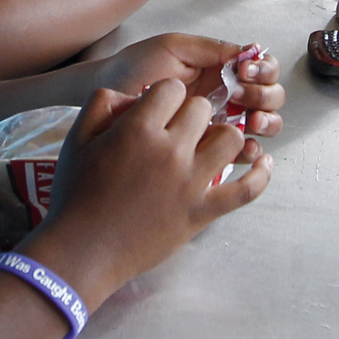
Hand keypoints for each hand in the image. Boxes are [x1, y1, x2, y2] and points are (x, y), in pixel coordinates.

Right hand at [28, 77, 272, 301]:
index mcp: (138, 129)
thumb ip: (101, 104)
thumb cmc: (75, 195)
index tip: (160, 110)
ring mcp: (191, 182)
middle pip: (202, 109)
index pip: (172, 89)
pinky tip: (263, 163)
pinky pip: (246, 190)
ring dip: (222, 136)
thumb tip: (130, 95)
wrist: (83, 250)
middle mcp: (170, 151)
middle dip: (191, 113)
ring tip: (208, 144)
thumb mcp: (76, 140)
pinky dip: (260, 175)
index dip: (166, 96)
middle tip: (178, 130)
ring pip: (231, 138)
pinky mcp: (203, 212)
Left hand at [91, 35, 284, 137]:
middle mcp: (227, 95)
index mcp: (222, 69)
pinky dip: (252, 151)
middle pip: (271, 97)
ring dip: (266, 121)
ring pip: (264, 124)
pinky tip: (245, 147)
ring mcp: (221, 123)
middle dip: (265, 96)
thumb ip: (211, 48)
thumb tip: (249, 53)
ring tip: (249, 121)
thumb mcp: (173, 48)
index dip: (263, 70)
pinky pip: (242, 153)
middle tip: (241, 95)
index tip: (244, 72)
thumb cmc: (137, 68)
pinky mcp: (209, 149)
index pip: (262, 69)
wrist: (109, 96)